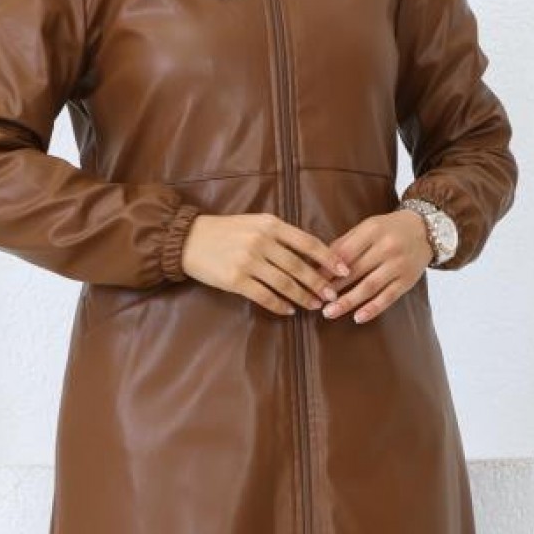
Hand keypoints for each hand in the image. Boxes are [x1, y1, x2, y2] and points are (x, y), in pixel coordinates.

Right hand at [181, 213, 350, 315]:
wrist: (189, 239)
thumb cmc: (226, 231)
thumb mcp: (255, 223)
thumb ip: (280, 236)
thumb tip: (311, 256)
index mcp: (270, 224)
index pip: (307, 242)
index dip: (328, 258)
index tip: (344, 271)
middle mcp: (261, 241)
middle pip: (299, 267)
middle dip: (319, 283)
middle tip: (333, 295)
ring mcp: (248, 261)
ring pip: (284, 283)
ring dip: (303, 297)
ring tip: (315, 305)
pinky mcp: (235, 280)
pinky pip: (264, 296)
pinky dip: (279, 305)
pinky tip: (289, 310)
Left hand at [318, 210, 430, 323]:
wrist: (426, 230)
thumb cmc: (389, 229)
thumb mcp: (368, 227)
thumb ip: (345, 243)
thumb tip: (318, 263)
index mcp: (373, 230)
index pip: (344, 252)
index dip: (326, 269)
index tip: (311, 281)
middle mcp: (387, 247)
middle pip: (355, 271)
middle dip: (333, 288)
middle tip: (314, 301)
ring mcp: (398, 265)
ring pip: (369, 287)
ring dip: (348, 302)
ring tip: (329, 312)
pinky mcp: (407, 281)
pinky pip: (388, 297)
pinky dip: (372, 309)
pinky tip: (357, 318)